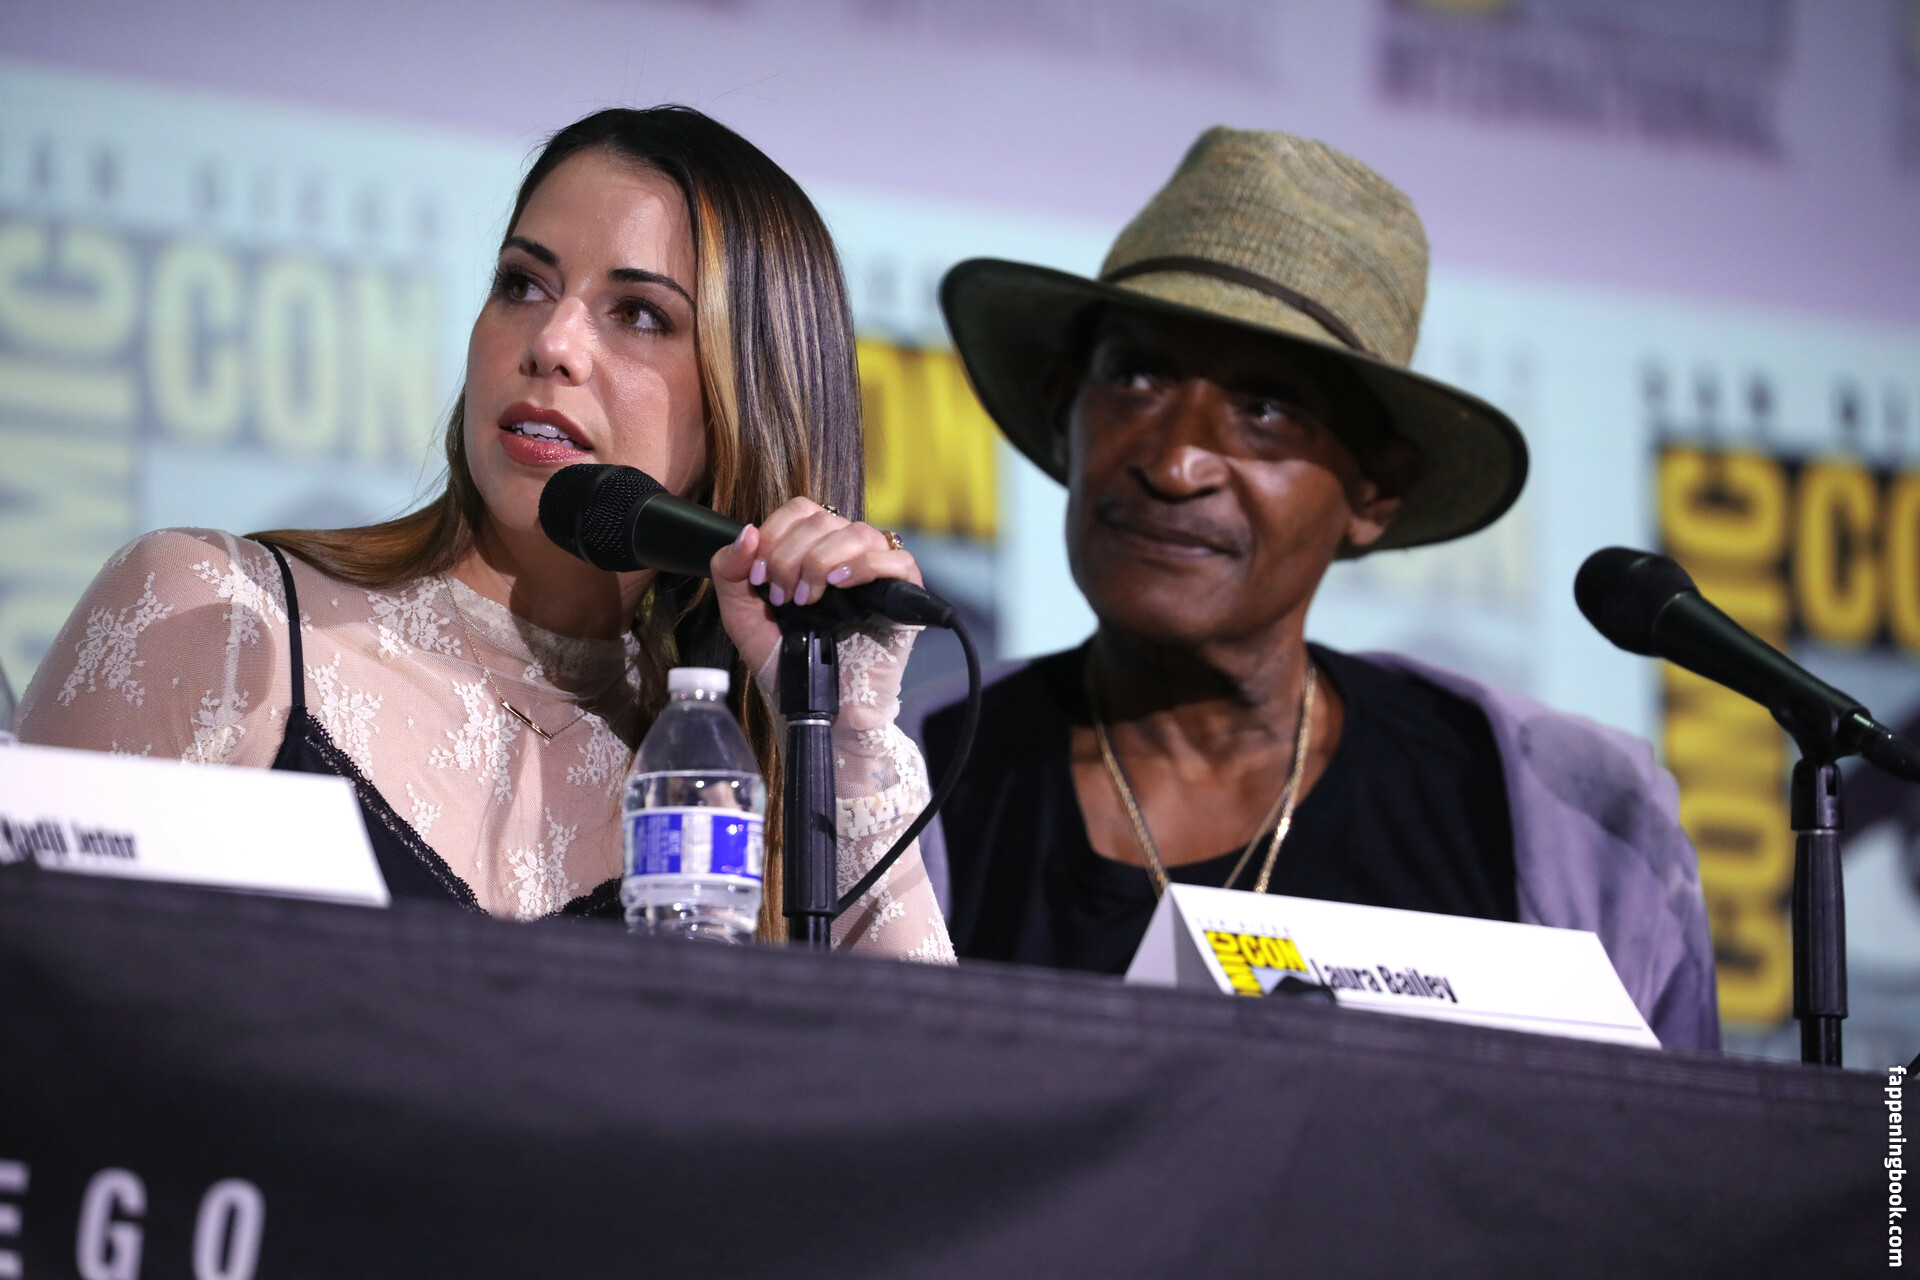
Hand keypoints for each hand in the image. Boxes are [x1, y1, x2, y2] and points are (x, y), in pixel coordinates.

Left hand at [710, 498, 921, 678]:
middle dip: (791, 556)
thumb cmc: (783, 662)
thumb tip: (747, 532)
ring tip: (808, 599)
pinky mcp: (903, 597)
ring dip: (822, 560)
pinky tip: (840, 585)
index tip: (760, 577)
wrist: (813, 706)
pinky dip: (866, 566)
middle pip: (824, 521)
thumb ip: (730, 572)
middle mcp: (846, 555)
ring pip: (859, 533)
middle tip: (782, 597)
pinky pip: (898, 560)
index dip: (776, 534)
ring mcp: (877, 574)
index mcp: (812, 550)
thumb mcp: (742, 616)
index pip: (801, 511)